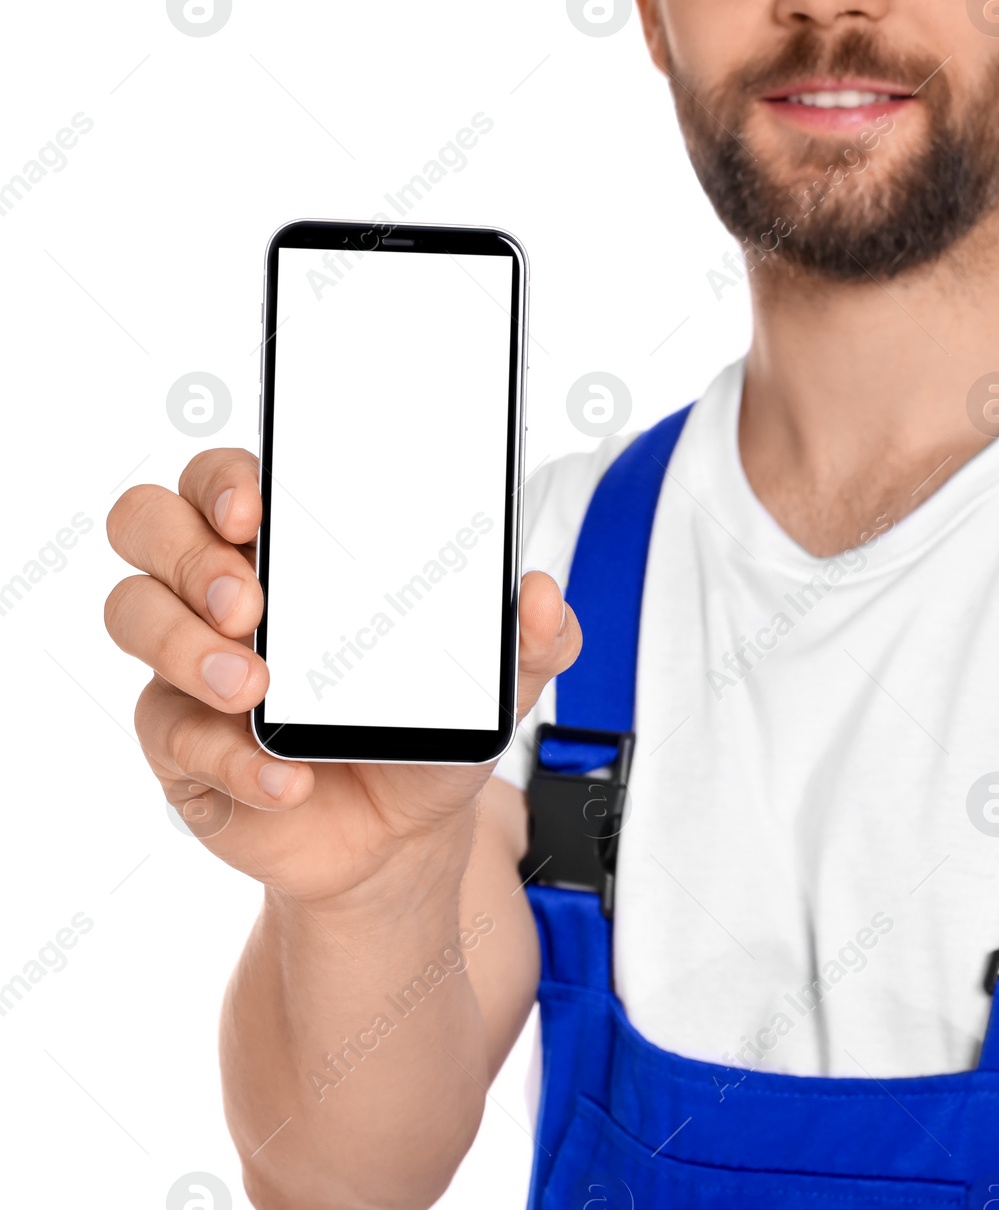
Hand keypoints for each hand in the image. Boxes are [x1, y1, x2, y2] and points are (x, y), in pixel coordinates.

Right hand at [105, 448, 578, 906]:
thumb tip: (540, 593)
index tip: (258, 507)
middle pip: (148, 521)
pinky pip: (170, 733)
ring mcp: (188, 663)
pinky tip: (286, 780)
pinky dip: (231, 758)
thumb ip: (534, 637)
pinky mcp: (180, 744)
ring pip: (130, 612)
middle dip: (189, 551)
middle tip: (251, 600)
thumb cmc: (426, 728)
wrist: (402, 835)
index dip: (224, 478)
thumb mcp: (495, 685)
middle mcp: (225, 592)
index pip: (226, 477)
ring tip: (253, 685)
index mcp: (295, 551)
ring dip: (184, 644)